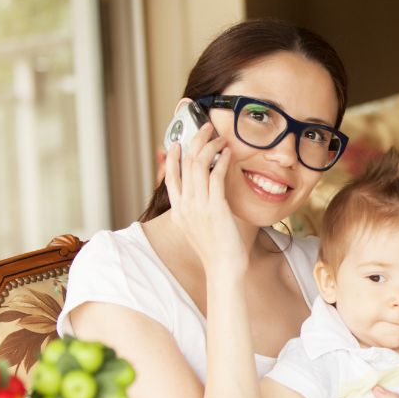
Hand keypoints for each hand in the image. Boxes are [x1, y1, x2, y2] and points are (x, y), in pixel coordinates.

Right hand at [164, 123, 243, 272]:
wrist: (223, 269)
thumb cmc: (216, 251)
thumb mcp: (199, 229)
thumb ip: (197, 212)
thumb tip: (204, 199)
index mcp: (179, 212)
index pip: (170, 178)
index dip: (174, 158)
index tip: (179, 143)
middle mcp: (186, 206)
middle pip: (185, 164)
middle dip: (195, 141)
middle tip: (205, 129)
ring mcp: (199, 206)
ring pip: (199, 166)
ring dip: (210, 147)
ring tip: (219, 137)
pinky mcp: (216, 207)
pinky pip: (216, 176)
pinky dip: (222, 161)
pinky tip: (228, 153)